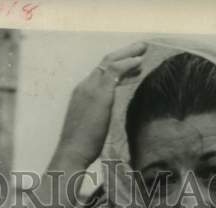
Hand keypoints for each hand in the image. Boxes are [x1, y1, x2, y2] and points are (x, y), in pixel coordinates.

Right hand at [53, 41, 146, 168]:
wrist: (72, 152)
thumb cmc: (82, 146)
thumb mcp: (92, 125)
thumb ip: (100, 116)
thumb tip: (111, 118)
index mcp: (82, 93)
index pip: (100, 73)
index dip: (117, 66)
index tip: (132, 64)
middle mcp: (84, 86)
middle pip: (105, 62)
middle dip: (124, 53)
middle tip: (140, 48)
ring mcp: (90, 88)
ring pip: (110, 62)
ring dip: (128, 54)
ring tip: (143, 50)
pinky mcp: (99, 93)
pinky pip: (114, 71)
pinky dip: (127, 64)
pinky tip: (139, 62)